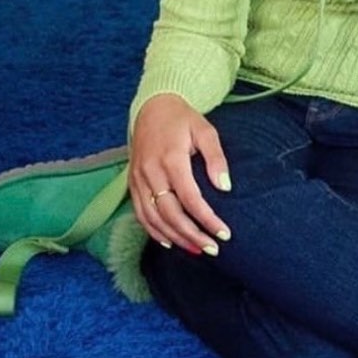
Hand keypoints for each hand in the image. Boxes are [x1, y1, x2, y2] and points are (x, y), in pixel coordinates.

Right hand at [129, 93, 231, 254]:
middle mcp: (151, 172)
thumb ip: (216, 158)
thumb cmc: (183, 119)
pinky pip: (140, 213)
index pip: (190, 198)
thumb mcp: (205, 131)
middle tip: (212, 248)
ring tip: (196, 250)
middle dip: (192, 235)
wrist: (152, 107)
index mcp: (171, 159)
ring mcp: (138, 179)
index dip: (207, 219)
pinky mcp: (132, 183)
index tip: (223, 233)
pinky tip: (170, 241)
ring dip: (175, 238)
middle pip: (170, 214)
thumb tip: (225, 187)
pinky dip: (153, 231)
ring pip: (153, 218)